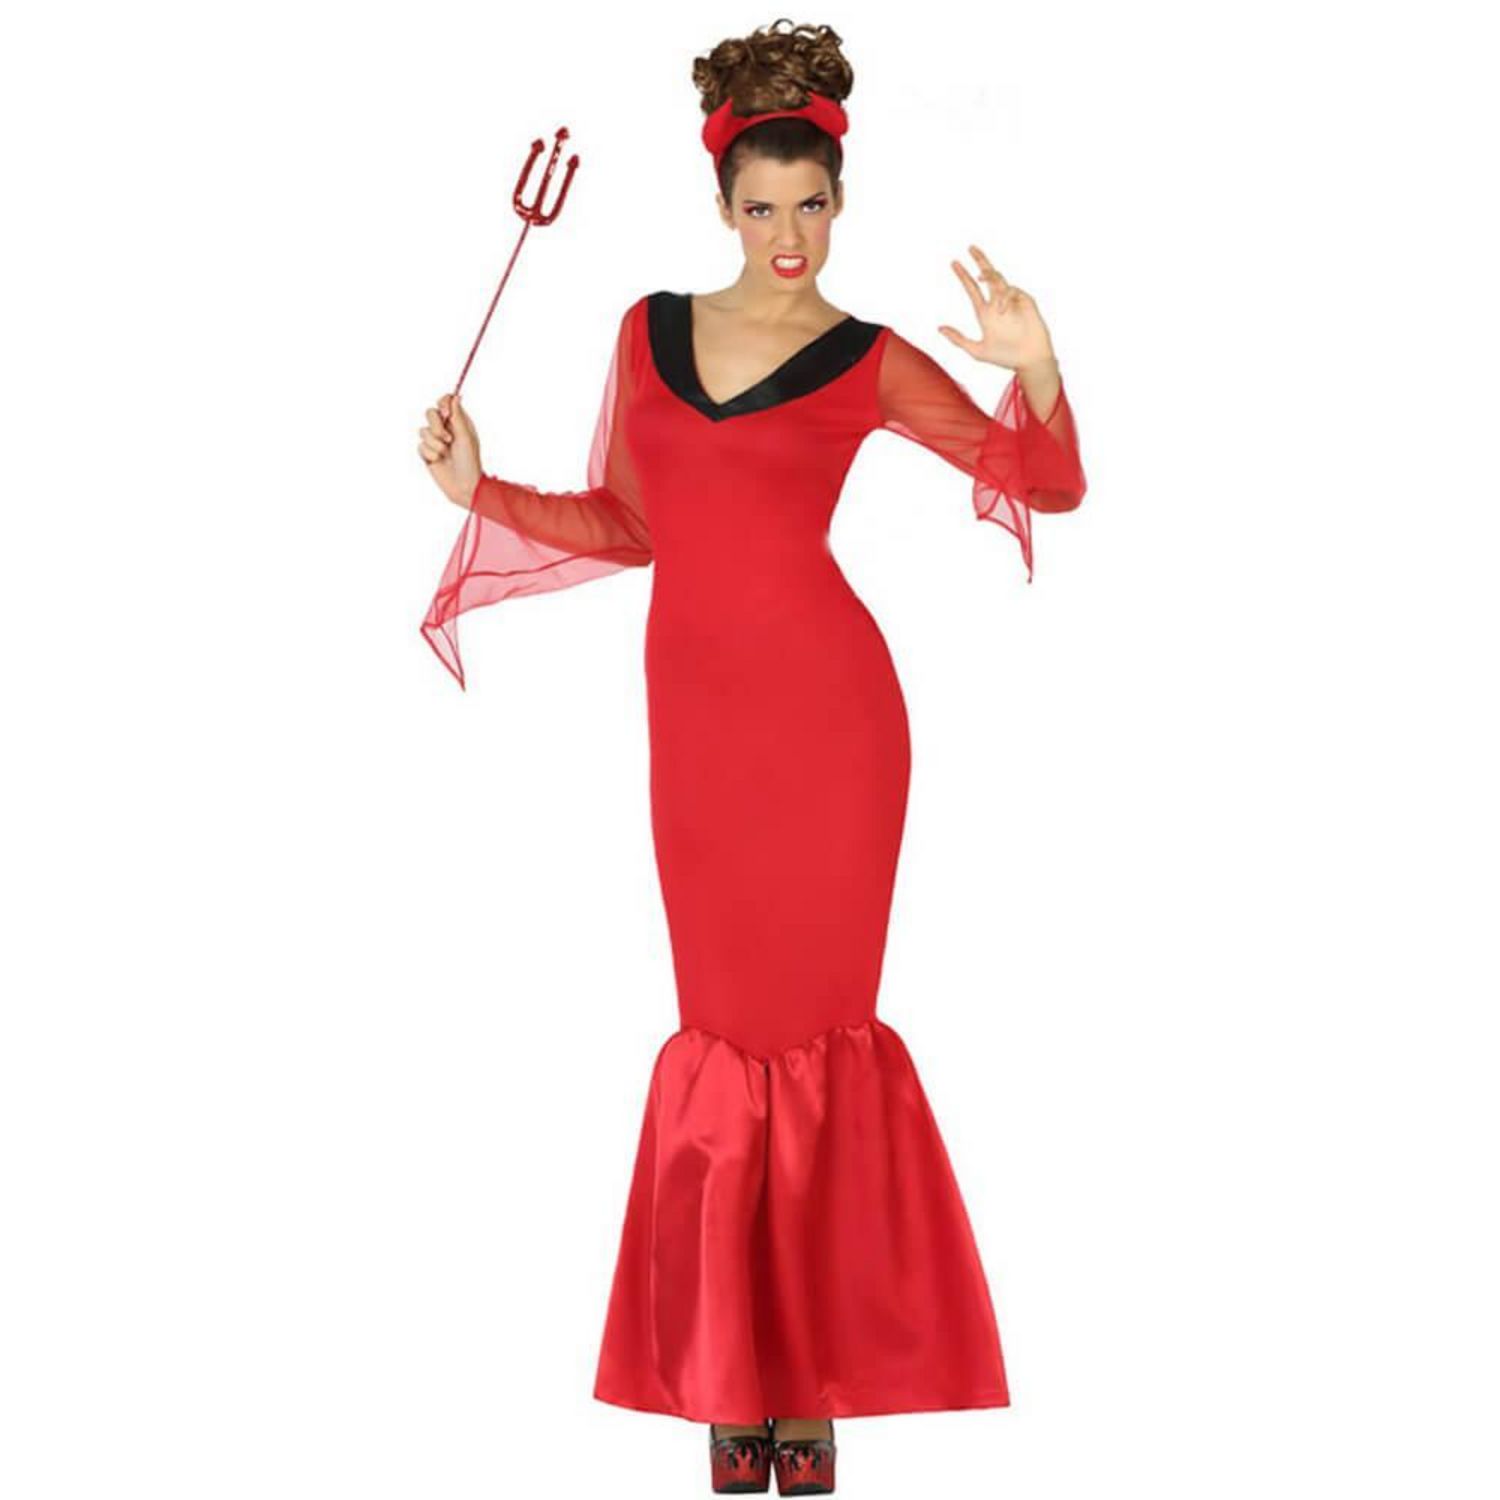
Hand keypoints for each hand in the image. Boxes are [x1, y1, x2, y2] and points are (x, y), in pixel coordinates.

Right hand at [417, 391, 481, 508]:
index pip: (445, 403)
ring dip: (435, 443)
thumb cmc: (470, 462)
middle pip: (430, 413)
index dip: (443, 403)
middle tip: (448, 438)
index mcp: (458, 423)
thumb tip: (455, 396)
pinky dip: (430, 453)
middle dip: (436, 425)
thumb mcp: (466, 437)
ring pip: (423, 430)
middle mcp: (446, 429)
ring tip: (445, 454)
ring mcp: (435, 441)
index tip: (445, 413)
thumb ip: (458, 417)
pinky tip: (438, 461)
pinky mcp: (426, 453)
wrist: (463, 486)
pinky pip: (420, 445)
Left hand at [938, 245, 1057, 373]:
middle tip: (970, 247)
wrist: (1029, 360)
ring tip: (980, 277)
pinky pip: (1011, 290)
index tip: (954, 263)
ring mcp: (1012, 300)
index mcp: (985, 312)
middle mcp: (998, 303)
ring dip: (989, 276)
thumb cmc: (1005, 358)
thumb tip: (939, 328)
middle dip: (980, 261)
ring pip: (998, 279)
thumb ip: (958, 340)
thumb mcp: (977, 351)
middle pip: (988, 276)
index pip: (972, 290)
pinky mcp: (1025, 300)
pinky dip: (1003, 297)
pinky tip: (1001, 310)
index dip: (963, 276)